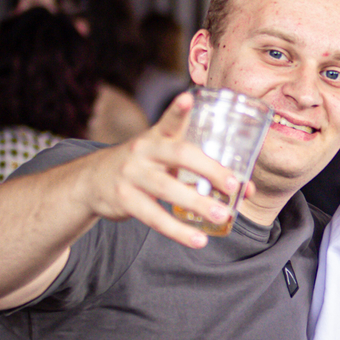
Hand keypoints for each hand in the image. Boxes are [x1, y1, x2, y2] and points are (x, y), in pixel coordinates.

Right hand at [88, 92, 244, 248]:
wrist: (92, 180)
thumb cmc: (144, 167)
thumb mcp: (163, 157)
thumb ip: (200, 168)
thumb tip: (247, 189)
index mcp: (157, 136)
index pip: (168, 121)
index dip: (177, 110)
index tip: (187, 98)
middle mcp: (143, 151)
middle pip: (178, 155)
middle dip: (209, 169)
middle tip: (234, 185)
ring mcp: (132, 174)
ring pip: (167, 189)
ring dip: (198, 203)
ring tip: (222, 215)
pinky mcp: (124, 199)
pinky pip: (154, 218)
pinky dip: (178, 231)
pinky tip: (198, 240)